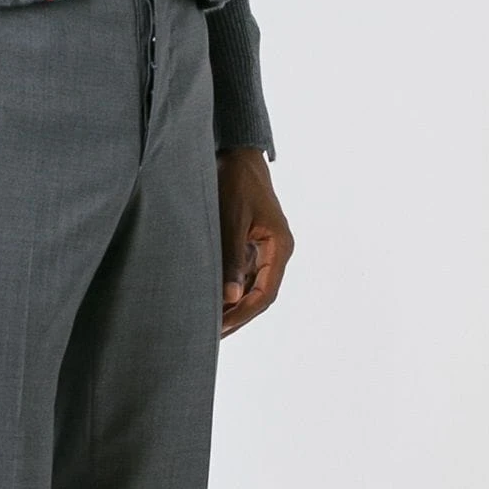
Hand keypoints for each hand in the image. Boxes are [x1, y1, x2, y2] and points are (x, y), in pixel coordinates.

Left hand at [215, 147, 293, 337]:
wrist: (237, 153)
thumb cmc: (236, 182)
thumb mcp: (232, 219)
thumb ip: (232, 257)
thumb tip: (231, 296)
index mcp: (279, 246)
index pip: (265, 292)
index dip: (244, 313)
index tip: (223, 327)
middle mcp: (276, 251)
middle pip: (260, 293)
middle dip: (238, 315)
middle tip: (213, 335)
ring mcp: (264, 248)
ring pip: (251, 285)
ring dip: (233, 304)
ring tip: (209, 323)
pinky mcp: (251, 242)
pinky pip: (243, 272)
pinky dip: (229, 286)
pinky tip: (212, 297)